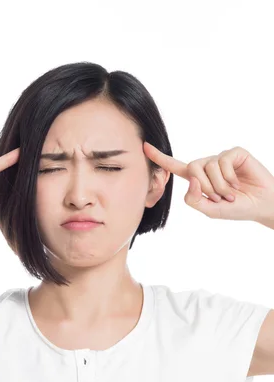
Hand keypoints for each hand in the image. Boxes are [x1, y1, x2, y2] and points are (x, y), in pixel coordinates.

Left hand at [143, 141, 273, 222]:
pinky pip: (223, 161)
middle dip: (207, 187)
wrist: (261, 205)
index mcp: (198, 179)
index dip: (160, 158)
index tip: (144, 147)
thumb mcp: (210, 210)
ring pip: (208, 167)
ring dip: (220, 185)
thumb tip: (192, 179)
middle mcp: (207, 166)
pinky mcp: (234, 153)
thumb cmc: (236, 208)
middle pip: (193, 169)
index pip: (176, 167)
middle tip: (222, 197)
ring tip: (232, 192)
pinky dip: (230, 176)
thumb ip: (194, 200)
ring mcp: (220, 158)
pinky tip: (239, 181)